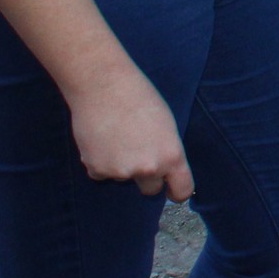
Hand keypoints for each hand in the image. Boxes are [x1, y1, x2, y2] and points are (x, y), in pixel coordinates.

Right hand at [62, 63, 193, 199]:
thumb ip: (166, 151)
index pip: (181, 191)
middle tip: (138, 153)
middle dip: (147, 178)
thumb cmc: (139, 97)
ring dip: (122, 165)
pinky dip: (101, 161)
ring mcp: (121, 172)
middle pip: (151, 190)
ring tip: (117, 135)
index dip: (176, 191)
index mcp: (172, 156)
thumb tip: (163, 171)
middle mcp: (149, 169)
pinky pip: (102, 173)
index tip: (172, 190)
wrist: (103, 85)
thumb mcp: (166, 126)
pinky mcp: (97, 170)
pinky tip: (101, 139)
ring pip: (124, 178)